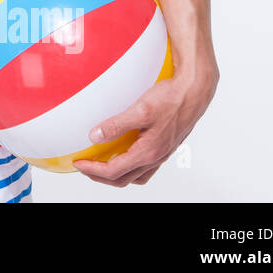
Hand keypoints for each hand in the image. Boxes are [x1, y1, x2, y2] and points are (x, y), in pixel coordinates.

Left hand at [72, 63, 218, 186]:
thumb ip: (116, 125)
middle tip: (84, 167)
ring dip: (115, 175)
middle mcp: (155, 157)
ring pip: (135, 176)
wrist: (194, 93)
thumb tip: (94, 136)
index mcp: (148, 152)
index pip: (114, 171)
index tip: (78, 163)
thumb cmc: (171, 99)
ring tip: (100, 164)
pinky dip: (130, 167)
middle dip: (100, 177)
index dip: (93, 170)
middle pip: (123, 179)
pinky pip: (145, 167)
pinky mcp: (164, 147)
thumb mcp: (140, 110)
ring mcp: (161, 154)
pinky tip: (123, 154)